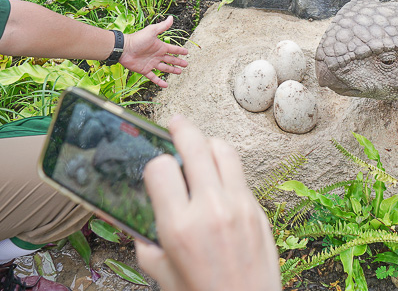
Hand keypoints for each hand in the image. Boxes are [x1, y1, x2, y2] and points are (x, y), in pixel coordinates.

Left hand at [118, 16, 189, 87]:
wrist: (124, 49)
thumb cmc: (137, 39)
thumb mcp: (151, 31)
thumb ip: (162, 26)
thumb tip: (171, 17)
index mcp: (159, 46)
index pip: (173, 49)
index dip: (180, 51)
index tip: (187, 52)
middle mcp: (157, 55)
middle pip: (170, 59)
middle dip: (178, 62)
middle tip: (186, 65)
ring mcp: (151, 63)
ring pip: (164, 68)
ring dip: (172, 70)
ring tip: (179, 73)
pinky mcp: (145, 70)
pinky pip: (154, 77)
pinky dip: (159, 82)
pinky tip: (165, 85)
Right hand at [137, 115, 281, 290]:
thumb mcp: (161, 273)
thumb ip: (146, 241)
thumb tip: (140, 215)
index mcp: (179, 226)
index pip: (160, 167)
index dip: (153, 163)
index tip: (153, 168)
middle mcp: (210, 209)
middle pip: (195, 144)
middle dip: (180, 128)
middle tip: (174, 124)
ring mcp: (238, 205)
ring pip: (223, 149)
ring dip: (207, 142)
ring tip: (198, 146)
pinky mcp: (257, 209)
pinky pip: (239, 174)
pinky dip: (226, 168)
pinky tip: (217, 177)